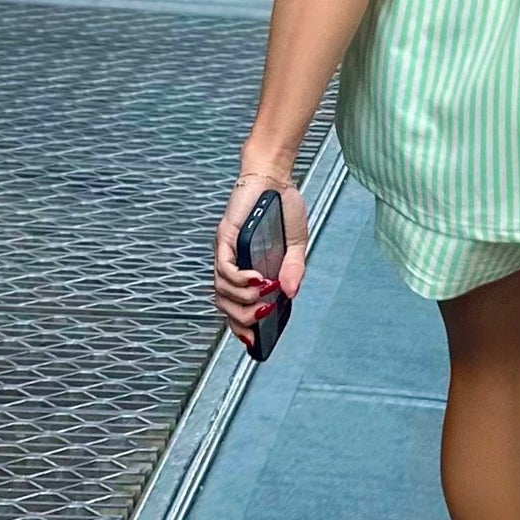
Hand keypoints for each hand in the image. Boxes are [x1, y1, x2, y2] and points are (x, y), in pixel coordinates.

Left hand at [213, 171, 309, 350]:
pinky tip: (257, 281)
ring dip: (242, 299)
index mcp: (245, 268)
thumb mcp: (297, 244)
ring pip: (221, 289)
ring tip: (263, 297)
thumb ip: (294, 269)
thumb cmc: (282, 208)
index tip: (253, 341)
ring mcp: (226, 251)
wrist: (275, 177)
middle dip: (242, 319)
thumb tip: (290, 293)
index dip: (240, 326)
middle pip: (224, 303)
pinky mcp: (226, 237)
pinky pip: (225, 267)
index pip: (234, 305)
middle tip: (262, 319)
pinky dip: (239, 280)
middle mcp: (231, 262)